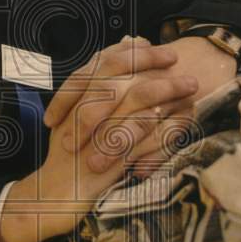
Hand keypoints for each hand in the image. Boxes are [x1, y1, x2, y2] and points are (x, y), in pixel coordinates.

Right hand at [0, 36, 198, 241]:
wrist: (50, 196)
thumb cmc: (67, 157)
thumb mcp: (75, 118)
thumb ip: (96, 85)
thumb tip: (125, 45)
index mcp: (74, 101)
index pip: (103, 64)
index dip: (131, 53)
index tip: (154, 45)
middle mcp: (81, 114)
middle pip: (119, 78)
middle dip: (151, 65)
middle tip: (177, 58)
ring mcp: (93, 137)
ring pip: (132, 105)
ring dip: (164, 92)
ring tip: (190, 86)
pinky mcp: (106, 163)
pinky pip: (137, 140)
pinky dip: (159, 127)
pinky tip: (179, 118)